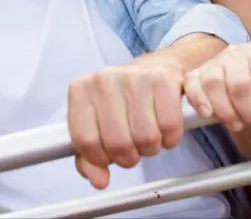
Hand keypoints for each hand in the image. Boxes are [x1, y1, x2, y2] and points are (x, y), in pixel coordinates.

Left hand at [68, 56, 185, 188]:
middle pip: (117, 143)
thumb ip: (89, 160)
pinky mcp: (162, 80)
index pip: (86, 141)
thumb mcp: (97, 127)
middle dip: (128, 156)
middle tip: (133, 147)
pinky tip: (164, 128)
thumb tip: (100, 181)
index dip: (100, 158)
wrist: (153, 69)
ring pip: (145, 138)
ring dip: (151, 148)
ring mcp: (133, 78)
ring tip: (148, 135)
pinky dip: (170, 137)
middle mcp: (103, 80)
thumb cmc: (121, 103)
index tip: (109, 155)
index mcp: (80, 91)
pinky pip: (169, 127)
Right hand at [184, 42, 250, 138]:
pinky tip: (208, 114)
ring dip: (226, 111)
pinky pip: (193, 85)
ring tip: (236, 123)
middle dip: (249, 111)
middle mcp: (236, 52)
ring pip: (214, 84)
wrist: (244, 78)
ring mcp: (214, 61)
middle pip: (240, 83)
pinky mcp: (197, 74)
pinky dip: (199, 101)